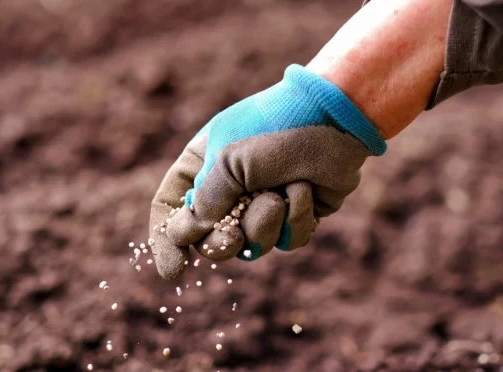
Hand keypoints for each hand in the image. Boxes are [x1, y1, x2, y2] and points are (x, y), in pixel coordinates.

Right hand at [149, 64, 385, 279]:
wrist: (335, 118)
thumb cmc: (275, 129)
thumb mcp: (228, 161)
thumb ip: (205, 201)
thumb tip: (187, 235)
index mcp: (202, 165)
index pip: (171, 207)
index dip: (167, 241)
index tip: (173, 270)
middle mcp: (230, 188)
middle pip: (209, 239)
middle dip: (222, 243)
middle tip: (231, 237)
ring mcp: (263, 203)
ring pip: (252, 245)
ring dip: (265, 223)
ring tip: (280, 192)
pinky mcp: (296, 215)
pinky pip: (287, 241)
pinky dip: (296, 218)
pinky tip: (305, 190)